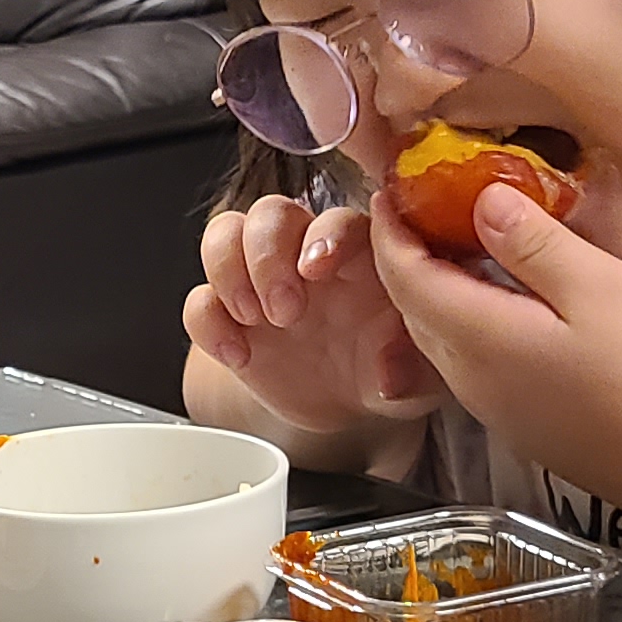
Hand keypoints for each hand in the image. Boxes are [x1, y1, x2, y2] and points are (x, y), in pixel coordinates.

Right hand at [182, 196, 445, 436]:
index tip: (317, 268)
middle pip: (271, 213)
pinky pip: (200, 300)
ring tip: (250, 318)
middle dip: (267, 255)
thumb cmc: (391, 372)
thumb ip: (412, 370)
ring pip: (225, 234)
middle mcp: (305, 255)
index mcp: (361, 256)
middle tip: (284, 311)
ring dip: (228, 269)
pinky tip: (237, 355)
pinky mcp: (228, 316)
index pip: (336, 220)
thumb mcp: (420, 379)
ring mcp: (261, 280)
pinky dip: (207, 323)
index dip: (323, 236)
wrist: (349, 408)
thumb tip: (390, 374)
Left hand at [368, 181, 621, 503]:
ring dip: (435, 291)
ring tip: (456, 243)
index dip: (390, 231)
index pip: (405, 277)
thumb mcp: (598, 285)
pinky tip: (500, 299)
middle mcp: (471, 379)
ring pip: (439, 339)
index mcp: (478, 338)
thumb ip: (532, 242)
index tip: (389, 190)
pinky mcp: (523, 424)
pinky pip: (469, 363)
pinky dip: (465, 321)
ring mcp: (495, 409)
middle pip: (413, 310)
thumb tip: (481, 198)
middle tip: (420, 207)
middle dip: (406, 257)